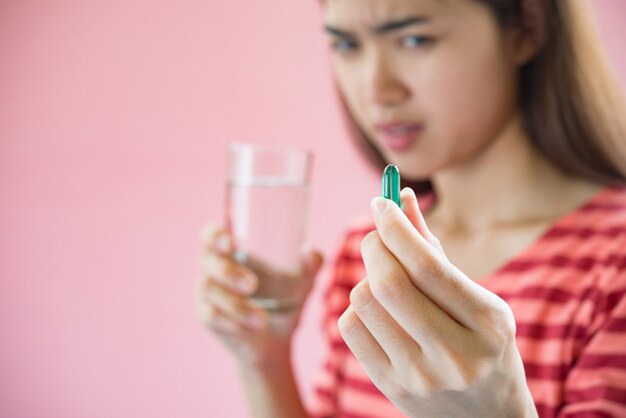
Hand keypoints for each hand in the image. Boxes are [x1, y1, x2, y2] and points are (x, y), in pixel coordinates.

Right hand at [195, 224, 322, 368]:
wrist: (276, 341)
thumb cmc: (285, 300)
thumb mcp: (302, 283)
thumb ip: (311, 266)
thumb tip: (312, 255)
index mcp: (231, 251)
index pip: (212, 235)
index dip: (215, 235)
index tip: (233, 243)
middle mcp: (213, 267)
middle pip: (207, 260)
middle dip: (228, 272)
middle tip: (252, 285)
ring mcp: (206, 292)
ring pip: (208, 289)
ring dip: (236, 305)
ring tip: (263, 320)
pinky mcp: (205, 316)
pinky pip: (210, 315)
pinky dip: (231, 322)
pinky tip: (251, 328)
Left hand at [338, 189, 535, 417]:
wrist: (487, 415)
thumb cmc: (482, 343)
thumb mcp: (475, 297)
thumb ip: (435, 249)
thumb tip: (400, 197)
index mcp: (487, 324)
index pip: (427, 265)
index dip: (396, 227)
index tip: (381, 203)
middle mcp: (455, 355)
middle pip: (390, 283)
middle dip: (374, 245)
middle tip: (376, 235)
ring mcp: (420, 376)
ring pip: (364, 302)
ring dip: (366, 277)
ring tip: (383, 280)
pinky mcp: (392, 387)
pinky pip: (350, 327)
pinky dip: (357, 305)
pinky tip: (377, 310)